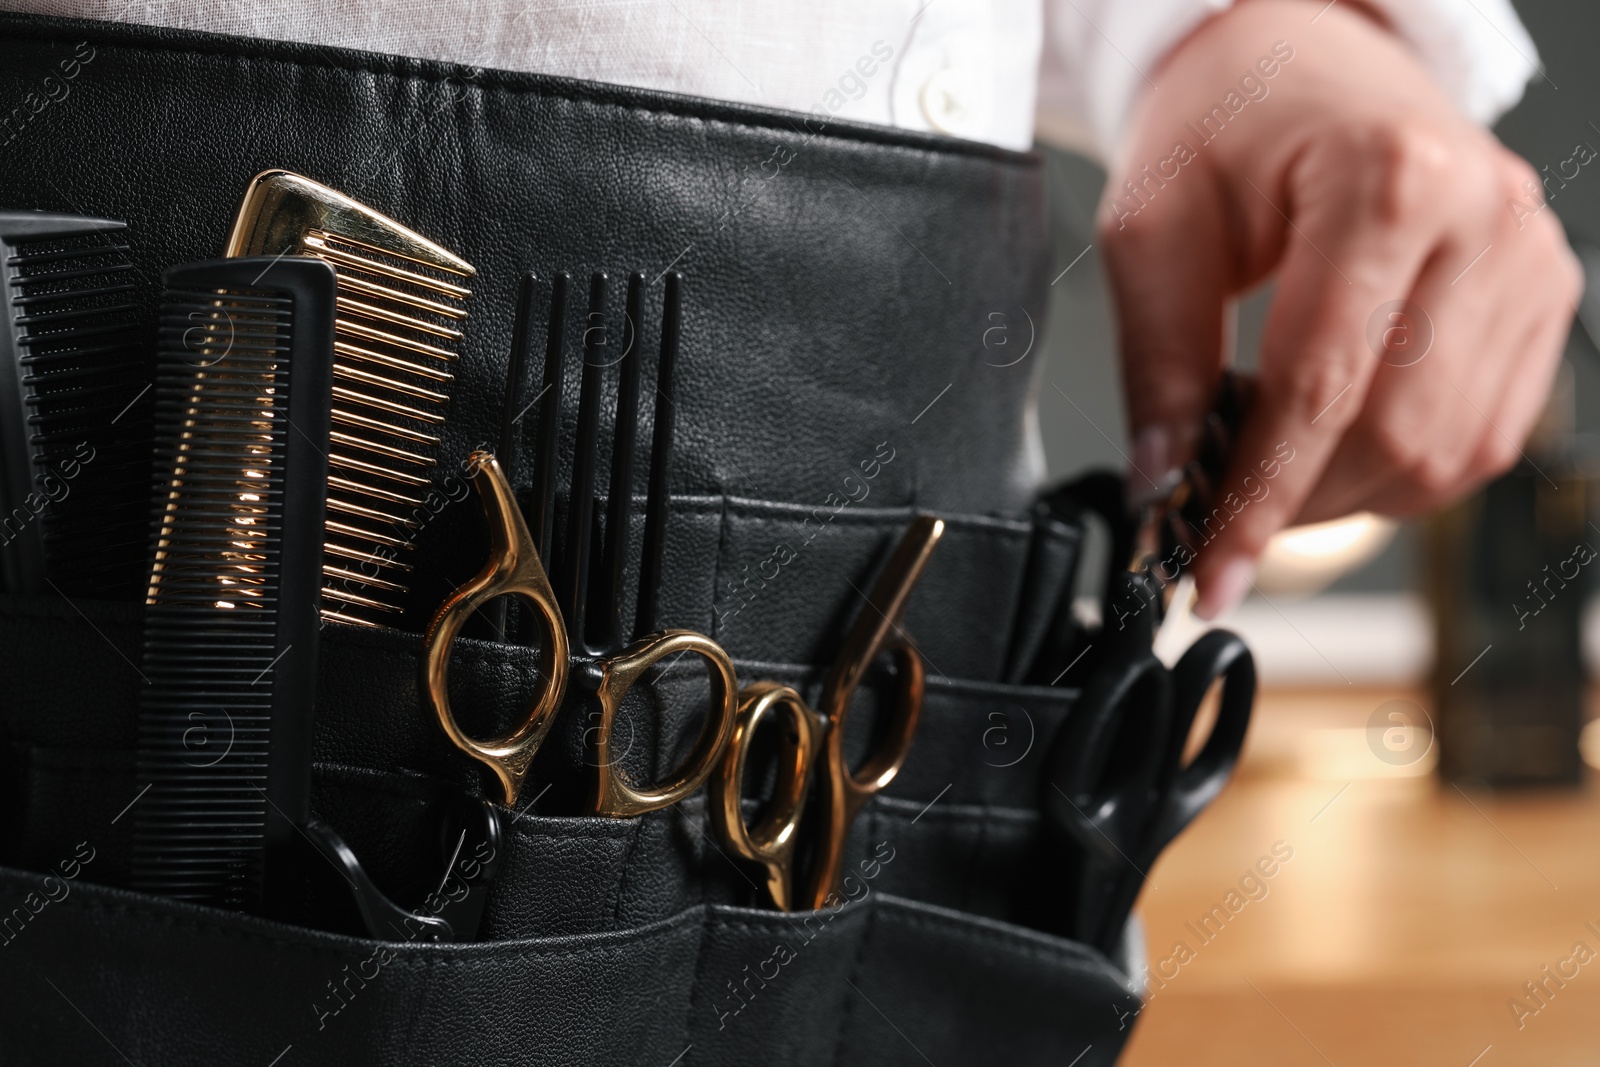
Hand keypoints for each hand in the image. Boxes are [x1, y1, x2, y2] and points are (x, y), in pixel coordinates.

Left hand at [1099, 0, 1582, 617]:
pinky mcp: (1541, 293)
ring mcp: (1528, 257)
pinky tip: (1336, 440)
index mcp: (1389, 182)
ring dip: (1349, 495)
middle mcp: (1484, 218)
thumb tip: (1162, 484)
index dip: (1258, 500)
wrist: (1302, 61)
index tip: (1208, 572)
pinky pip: (1482, 433)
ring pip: (1448, 453)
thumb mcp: (1154, 229)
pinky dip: (1401, 467)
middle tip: (1219, 512)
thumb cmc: (1228, 122)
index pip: (1322, 388)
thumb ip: (1158, 364)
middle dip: (1298, 503)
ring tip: (1271, 462)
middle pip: (1396, 434)